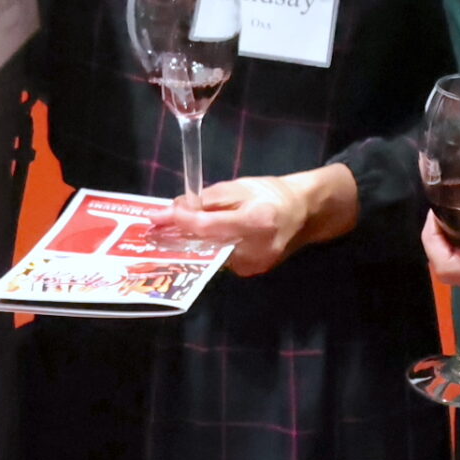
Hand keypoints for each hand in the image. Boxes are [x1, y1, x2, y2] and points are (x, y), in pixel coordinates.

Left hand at [154, 164, 356, 277]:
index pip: (208, 227)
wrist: (303, 213)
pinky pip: (221, 260)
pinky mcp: (252, 272)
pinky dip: (209, 249)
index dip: (180, 222)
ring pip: (211, 256)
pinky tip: (200, 239)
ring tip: (173, 232)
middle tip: (156, 229)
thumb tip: (175, 209)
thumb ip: (206, 199)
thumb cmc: (269, 193)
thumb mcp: (238, 187)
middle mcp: (255, 249)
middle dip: (179, 236)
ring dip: (191, 244)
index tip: (157, 217)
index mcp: (255, 222)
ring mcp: (255, 265)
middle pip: (205, 246)